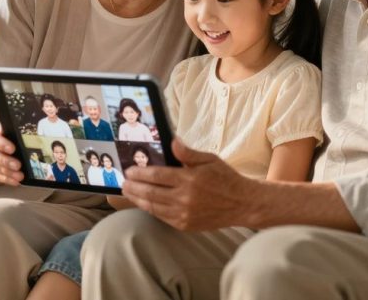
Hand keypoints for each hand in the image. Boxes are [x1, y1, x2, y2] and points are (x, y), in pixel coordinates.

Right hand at [0, 122, 23, 185]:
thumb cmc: (4, 133)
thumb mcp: (8, 127)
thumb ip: (14, 128)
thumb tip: (31, 129)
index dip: (2, 144)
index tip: (13, 149)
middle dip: (6, 161)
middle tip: (18, 165)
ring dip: (8, 173)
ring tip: (20, 176)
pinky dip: (7, 180)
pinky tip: (16, 181)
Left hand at [122, 138, 257, 230]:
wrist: (243, 204)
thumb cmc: (226, 178)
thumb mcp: (209, 159)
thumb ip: (188, 153)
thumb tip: (172, 141)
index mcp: (190, 179)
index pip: (157, 176)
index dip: (140, 173)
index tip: (129, 171)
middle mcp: (185, 199)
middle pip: (151, 193)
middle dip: (134, 187)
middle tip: (124, 182)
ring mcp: (184, 214)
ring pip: (153, 207)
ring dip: (138, 199)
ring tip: (129, 193)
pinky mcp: (186, 225)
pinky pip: (162, 217)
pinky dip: (151, 209)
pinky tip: (145, 203)